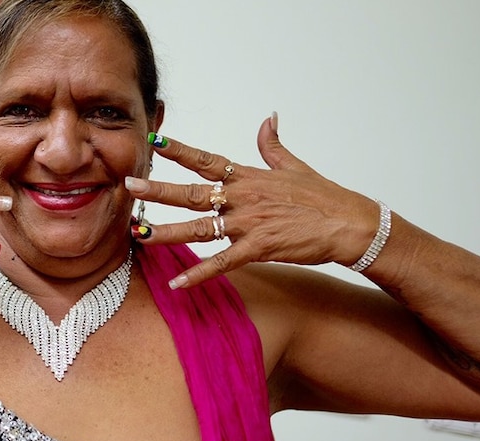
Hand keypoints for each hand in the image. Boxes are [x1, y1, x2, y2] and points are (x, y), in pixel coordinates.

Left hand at [127, 113, 377, 287]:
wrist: (350, 223)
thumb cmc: (323, 196)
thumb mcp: (294, 165)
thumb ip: (273, 144)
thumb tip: (268, 118)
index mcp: (248, 176)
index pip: (207, 160)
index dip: (180, 150)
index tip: (154, 140)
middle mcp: (243, 197)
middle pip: (192, 192)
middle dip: (158, 190)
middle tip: (129, 186)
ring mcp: (249, 223)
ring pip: (199, 228)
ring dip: (166, 231)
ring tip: (138, 233)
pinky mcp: (258, 247)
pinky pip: (221, 262)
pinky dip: (198, 273)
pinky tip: (176, 283)